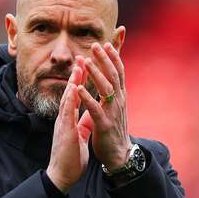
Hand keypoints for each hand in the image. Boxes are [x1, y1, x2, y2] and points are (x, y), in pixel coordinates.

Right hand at [46, 57, 92, 192]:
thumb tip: (90, 113)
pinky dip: (70, 99)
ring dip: (72, 82)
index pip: (76, 96)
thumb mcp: (80, 135)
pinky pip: (67, 112)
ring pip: (68, 98)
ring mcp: (63, 123)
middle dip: (77, 75)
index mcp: (70, 119)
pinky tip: (73, 88)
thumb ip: (83, 123)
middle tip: (83, 57)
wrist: (62, 175)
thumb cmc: (70, 157)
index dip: (81, 81)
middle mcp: (65, 118)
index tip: (88, 66)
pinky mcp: (64, 131)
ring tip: (79, 66)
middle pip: (71, 93)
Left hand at [77, 42, 131, 170]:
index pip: (119, 72)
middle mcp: (119, 101)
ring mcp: (112, 112)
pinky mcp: (104, 125)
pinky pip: (95, 109)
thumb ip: (112, 91)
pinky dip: (87, 98)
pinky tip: (78, 88)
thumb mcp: (115, 106)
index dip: (113, 57)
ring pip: (105, 89)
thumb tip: (110, 77)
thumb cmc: (114, 128)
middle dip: (104, 59)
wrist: (118, 154)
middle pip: (113, 76)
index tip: (106, 43)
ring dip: (96, 74)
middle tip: (96, 45)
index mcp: (121, 97)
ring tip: (87, 61)